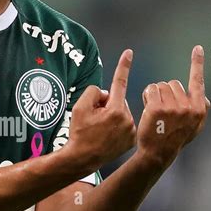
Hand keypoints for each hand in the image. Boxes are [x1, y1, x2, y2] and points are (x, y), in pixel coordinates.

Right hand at [66, 49, 136, 173]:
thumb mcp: (79, 107)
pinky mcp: (132, 140)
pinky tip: (107, 137)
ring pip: (122, 114)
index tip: (129, 52)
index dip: (123, 65)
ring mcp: (131, 131)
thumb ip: (93, 92)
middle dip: (107, 106)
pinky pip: (125, 125)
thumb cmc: (79, 133)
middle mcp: (127, 119)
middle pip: (117, 101)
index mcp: (115, 109)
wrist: (82, 158)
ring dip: (112, 117)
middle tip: (94, 120)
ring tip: (99, 131)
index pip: (119, 82)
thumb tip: (106, 93)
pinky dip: (117, 127)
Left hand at [137, 45, 209, 169]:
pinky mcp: (157, 108)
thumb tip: (204, 99)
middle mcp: (188, 107)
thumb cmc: (174, 140)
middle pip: (173, 83)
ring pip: (161, 85)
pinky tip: (147, 108)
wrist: (157, 153)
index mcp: (198, 109)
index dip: (197, 64)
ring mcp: (172, 107)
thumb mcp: (194, 128)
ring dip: (155, 94)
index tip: (197, 49)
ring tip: (155, 110)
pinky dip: (147, 96)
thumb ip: (200, 112)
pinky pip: (151, 90)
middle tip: (162, 109)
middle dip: (166, 92)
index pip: (198, 82)